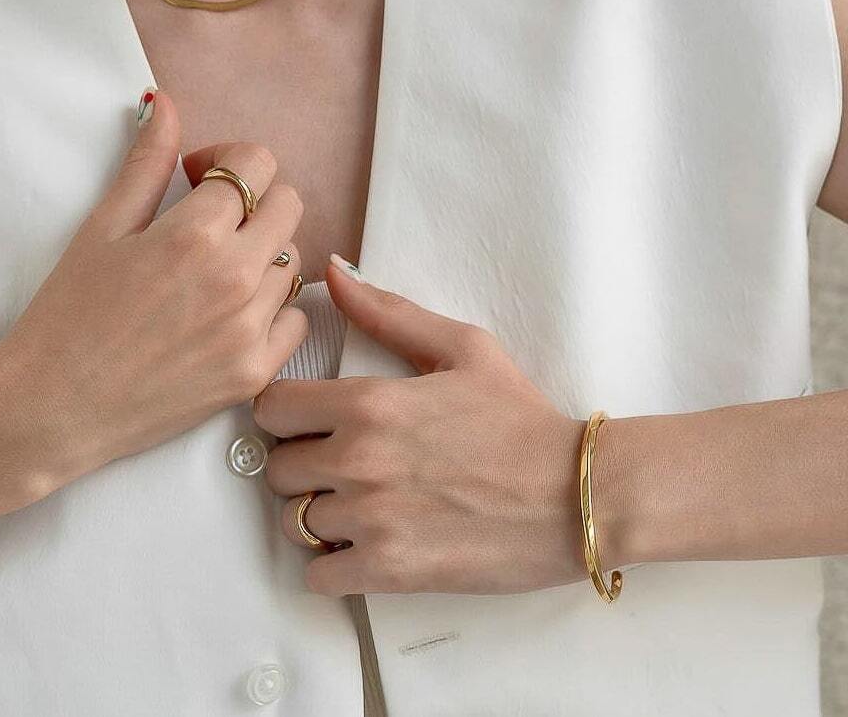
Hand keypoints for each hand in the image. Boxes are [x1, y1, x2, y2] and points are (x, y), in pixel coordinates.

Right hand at [0, 88, 310, 487]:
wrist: (51, 409)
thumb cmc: (67, 315)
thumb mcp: (102, 228)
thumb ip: (146, 162)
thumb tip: (164, 103)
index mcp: (196, 233)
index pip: (258, 162)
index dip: (228, 159)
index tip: (197, 177)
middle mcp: (235, 278)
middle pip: (289, 205)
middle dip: (254, 199)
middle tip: (211, 219)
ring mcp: (250, 329)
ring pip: (293, 262)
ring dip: (262, 254)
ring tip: (213, 270)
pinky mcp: (254, 373)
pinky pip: (296, 320)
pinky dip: (273, 310)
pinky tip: (230, 313)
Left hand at [251, 257, 589, 597]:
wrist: (577, 493)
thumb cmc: (520, 417)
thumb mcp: (462, 346)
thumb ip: (388, 310)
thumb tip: (334, 271)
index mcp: (368, 402)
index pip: (270, 407)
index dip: (286, 413)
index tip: (312, 421)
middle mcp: (358, 459)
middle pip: (275, 469)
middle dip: (301, 466)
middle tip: (340, 466)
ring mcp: (371, 520)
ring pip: (294, 523)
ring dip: (319, 517)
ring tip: (360, 506)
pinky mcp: (389, 572)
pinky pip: (318, 577)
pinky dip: (333, 567)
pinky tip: (367, 546)